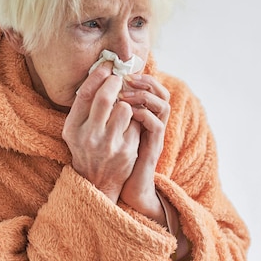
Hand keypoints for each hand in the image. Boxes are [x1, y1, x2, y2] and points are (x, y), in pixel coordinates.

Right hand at [62, 63, 140, 202]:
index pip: (85, 94)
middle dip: (115, 83)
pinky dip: (135, 119)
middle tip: (119, 79)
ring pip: (125, 108)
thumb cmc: (86, 148)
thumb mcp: (75, 129)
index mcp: (73, 128)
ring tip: (124, 105)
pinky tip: (131, 123)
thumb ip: (83, 107)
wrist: (96, 182)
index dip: (97, 76)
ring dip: (126, 102)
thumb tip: (100, 73)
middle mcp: (89, 136)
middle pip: (105, 97)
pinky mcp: (127, 151)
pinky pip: (136, 123)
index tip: (107, 67)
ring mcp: (110, 144)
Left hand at [118, 74, 169, 220]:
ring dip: (144, 95)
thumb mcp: (113, 133)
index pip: (152, 89)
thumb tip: (97, 92)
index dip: (140, 77)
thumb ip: (111, 114)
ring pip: (163, 105)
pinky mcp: (153, 148)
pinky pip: (156, 125)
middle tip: (126, 78)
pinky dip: (144, 114)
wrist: (123, 189)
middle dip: (144, 81)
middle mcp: (153, 124)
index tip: (121, 71)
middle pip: (162, 92)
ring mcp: (155, 136)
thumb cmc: (115, 160)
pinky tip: (129, 113)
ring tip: (126, 94)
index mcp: (144, 117)